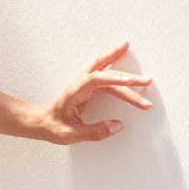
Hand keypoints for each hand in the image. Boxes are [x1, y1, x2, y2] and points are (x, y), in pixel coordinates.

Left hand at [33, 40, 153, 144]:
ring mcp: (85, 84)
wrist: (41, 121)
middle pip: (107, 75)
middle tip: (147, 81)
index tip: (132, 83)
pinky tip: (122, 54)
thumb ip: (94, 132)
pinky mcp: (89, 87)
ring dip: (125, 72)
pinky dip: (115, 65)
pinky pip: (105, 74)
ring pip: (107, 73)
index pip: (98, 80)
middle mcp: (81, 84)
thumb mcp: (71, 134)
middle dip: (128, 78)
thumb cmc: (52, 126)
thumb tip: (118, 126)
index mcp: (75, 92)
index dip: (116, 80)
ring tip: (141, 68)